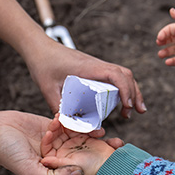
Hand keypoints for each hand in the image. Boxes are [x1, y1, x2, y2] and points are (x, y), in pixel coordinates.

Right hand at [0, 111, 107, 174]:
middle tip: (118, 144)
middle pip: (84, 152)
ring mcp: (55, 139)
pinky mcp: (51, 124)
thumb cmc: (9, 155)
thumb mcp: (31, 171)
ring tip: (104, 131)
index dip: (98, 168)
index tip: (115, 164)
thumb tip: (79, 174)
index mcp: (55, 169)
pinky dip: (76, 121)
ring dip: (91, 133)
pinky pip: (69, 122)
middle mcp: (57, 155)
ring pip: (79, 136)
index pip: (81, 170)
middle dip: (101, 149)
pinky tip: (85, 119)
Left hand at [24, 37, 145, 118]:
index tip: (127, 106)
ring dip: (130, 91)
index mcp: (88, 67)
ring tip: (131, 111)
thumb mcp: (47, 88)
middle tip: (136, 113)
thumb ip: (58, 107)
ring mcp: (96, 66)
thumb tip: (71, 126)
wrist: (39, 48)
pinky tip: (119, 102)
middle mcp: (96, 65)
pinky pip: (113, 77)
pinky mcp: (93, 69)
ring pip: (122, 75)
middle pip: (125, 75)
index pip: (116, 75)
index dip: (125, 90)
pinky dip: (120, 88)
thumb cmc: (42, 65)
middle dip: (134, 93)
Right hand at [156, 8, 174, 65]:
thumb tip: (171, 10)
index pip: (169, 31)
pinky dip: (172, 62)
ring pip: (171, 51)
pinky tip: (167, 62)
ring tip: (160, 54)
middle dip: (162, 43)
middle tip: (159, 44)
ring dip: (165, 53)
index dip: (163, 34)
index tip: (160, 38)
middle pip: (168, 41)